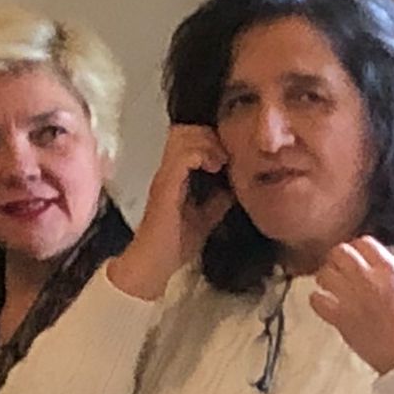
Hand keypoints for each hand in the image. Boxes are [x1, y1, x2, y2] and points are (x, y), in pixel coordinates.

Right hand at [109, 124, 235, 300]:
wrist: (155, 263)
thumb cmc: (176, 243)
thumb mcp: (207, 217)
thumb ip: (218, 200)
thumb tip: (238, 187)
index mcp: (176, 174)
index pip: (189, 137)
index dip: (210, 138)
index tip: (229, 154)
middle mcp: (168, 170)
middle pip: (184, 129)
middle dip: (210, 135)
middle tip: (226, 154)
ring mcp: (165, 175)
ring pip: (183, 135)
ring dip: (207, 142)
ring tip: (220, 161)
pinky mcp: (165, 185)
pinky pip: (183, 156)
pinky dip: (201, 154)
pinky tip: (214, 168)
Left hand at [308, 237, 393, 374]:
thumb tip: (384, 269)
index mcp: (390, 270)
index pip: (364, 242)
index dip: (358, 249)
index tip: (357, 256)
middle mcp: (368, 279)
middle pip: (339, 252)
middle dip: (338, 259)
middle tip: (340, 269)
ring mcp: (352, 298)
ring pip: (324, 273)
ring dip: (326, 278)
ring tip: (331, 286)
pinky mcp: (341, 319)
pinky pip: (316, 300)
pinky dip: (317, 300)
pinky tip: (325, 304)